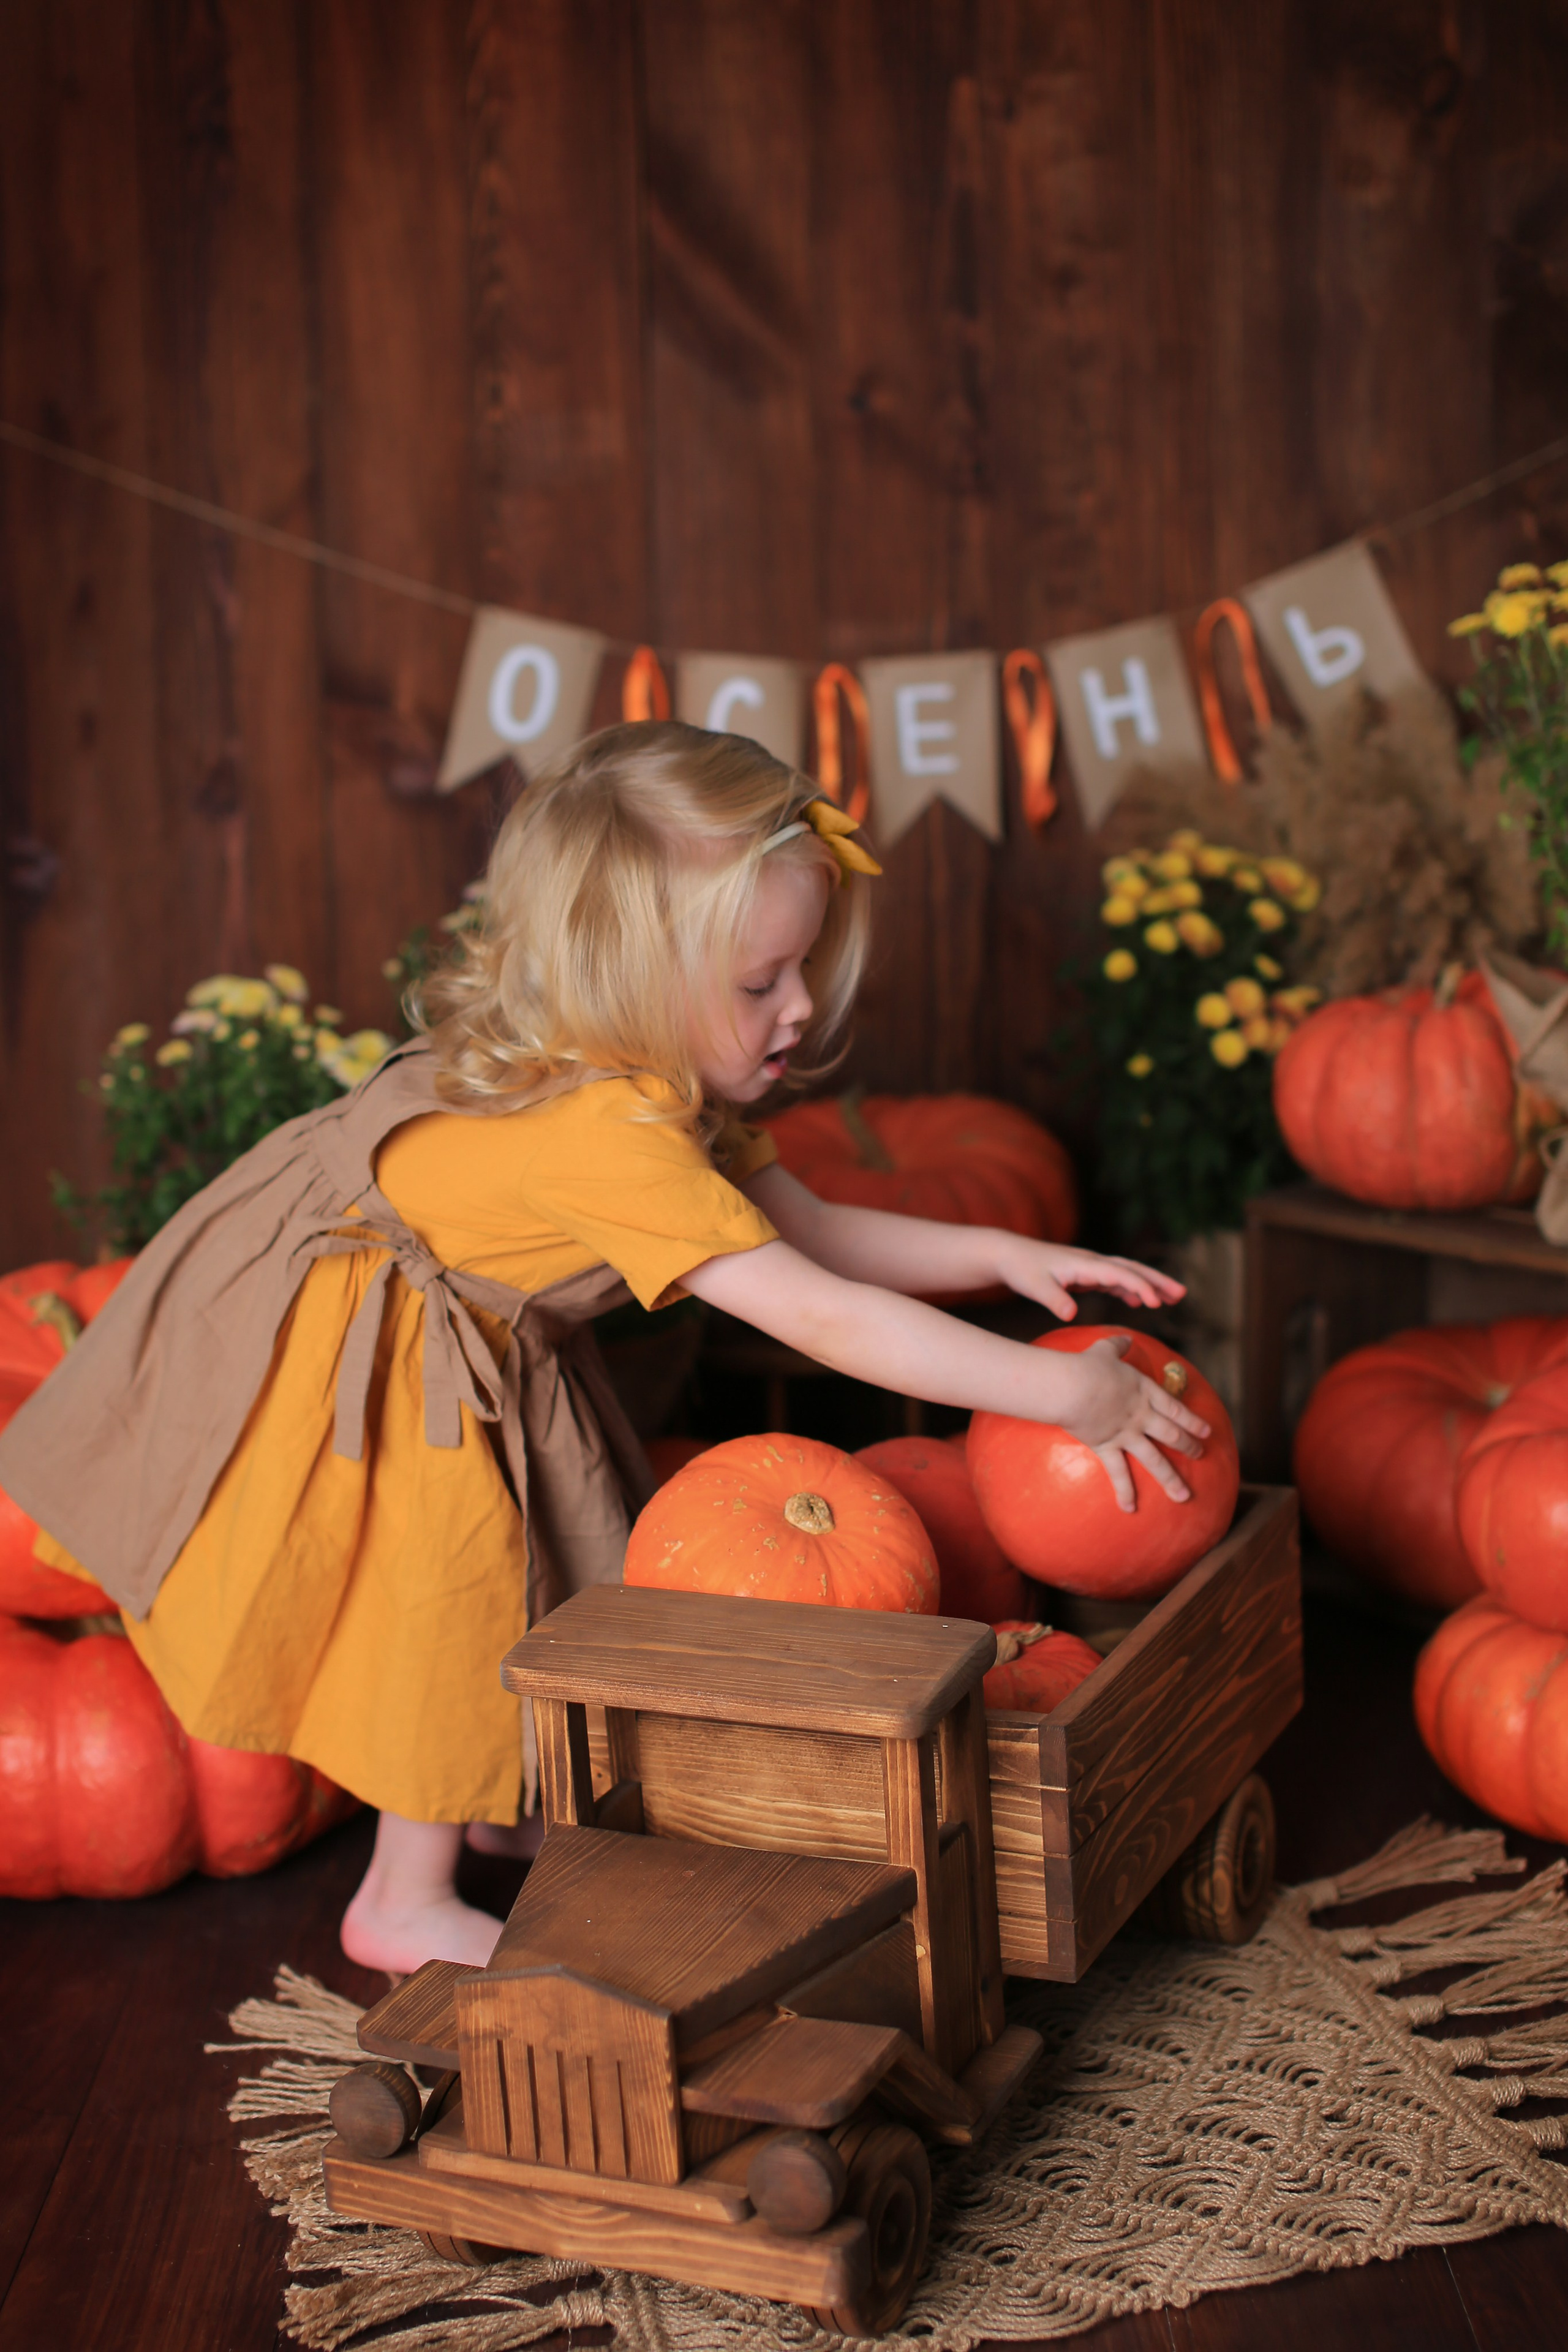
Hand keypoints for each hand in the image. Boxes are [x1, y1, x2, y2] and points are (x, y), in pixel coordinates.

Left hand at [995, 1237, 1185, 1320]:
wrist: (1008, 1254)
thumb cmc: (1021, 1270)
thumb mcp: (1034, 1287)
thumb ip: (1054, 1300)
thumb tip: (1071, 1315)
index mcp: (1083, 1264)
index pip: (1119, 1273)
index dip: (1139, 1286)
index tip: (1156, 1302)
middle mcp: (1092, 1262)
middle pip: (1132, 1268)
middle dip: (1158, 1280)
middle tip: (1182, 1293)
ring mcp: (1090, 1267)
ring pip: (1127, 1273)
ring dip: (1150, 1284)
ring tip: (1173, 1298)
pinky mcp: (1086, 1274)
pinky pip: (1114, 1280)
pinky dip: (1130, 1289)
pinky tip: (1139, 1302)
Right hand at [1054, 1334, 1209, 1513]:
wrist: (1072, 1386)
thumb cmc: (1086, 1366)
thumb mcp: (1104, 1350)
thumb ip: (1117, 1345)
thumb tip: (1125, 1337)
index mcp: (1144, 1392)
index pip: (1176, 1409)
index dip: (1193, 1421)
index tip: (1207, 1431)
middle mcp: (1141, 1416)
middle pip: (1172, 1434)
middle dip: (1189, 1447)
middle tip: (1200, 1456)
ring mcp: (1127, 1434)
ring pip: (1155, 1460)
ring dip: (1171, 1479)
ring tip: (1184, 1496)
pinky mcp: (1108, 1447)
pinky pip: (1119, 1474)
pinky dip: (1125, 1492)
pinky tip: (1131, 1509)